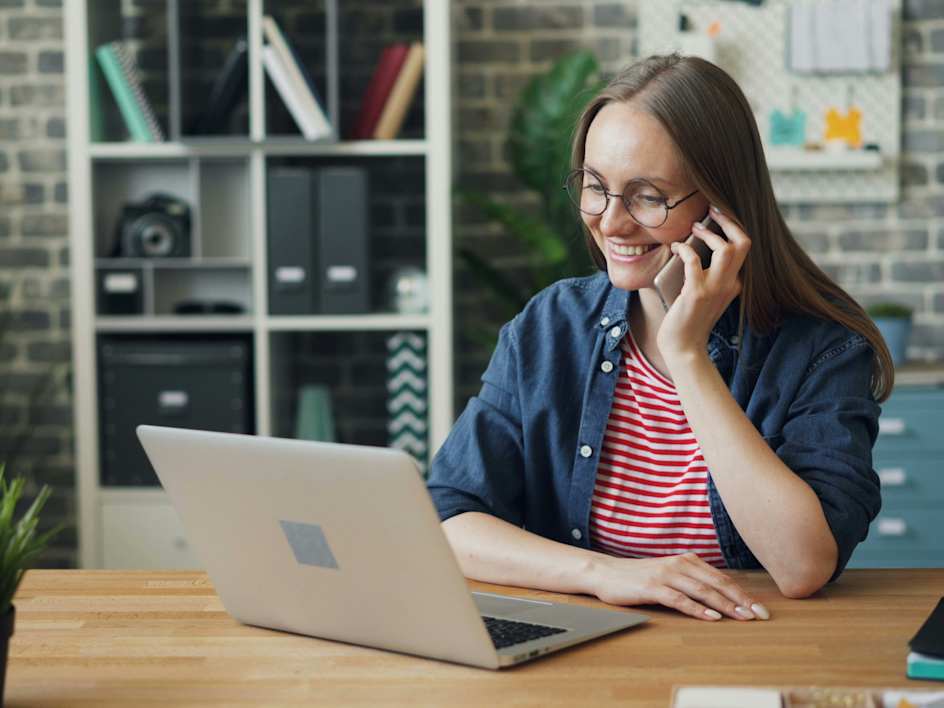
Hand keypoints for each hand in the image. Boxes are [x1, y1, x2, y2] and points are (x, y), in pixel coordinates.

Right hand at [589, 552, 769, 620]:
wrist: (606, 572)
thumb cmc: (638, 577)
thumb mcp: (669, 573)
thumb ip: (691, 580)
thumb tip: (719, 596)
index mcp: (687, 560)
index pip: (722, 579)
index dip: (743, 594)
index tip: (760, 609)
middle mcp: (679, 564)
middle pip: (717, 584)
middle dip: (742, 600)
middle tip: (760, 615)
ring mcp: (666, 574)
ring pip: (702, 591)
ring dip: (725, 605)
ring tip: (742, 617)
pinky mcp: (653, 587)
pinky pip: (680, 599)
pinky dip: (698, 609)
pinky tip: (711, 617)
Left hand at [655, 206, 750, 360]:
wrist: (684, 348)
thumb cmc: (688, 320)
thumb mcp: (703, 294)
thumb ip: (705, 274)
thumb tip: (692, 245)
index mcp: (734, 283)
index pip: (744, 248)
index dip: (733, 227)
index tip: (718, 215)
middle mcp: (730, 284)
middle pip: (743, 243)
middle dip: (728, 221)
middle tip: (711, 210)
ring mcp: (715, 288)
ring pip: (727, 248)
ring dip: (709, 232)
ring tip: (693, 227)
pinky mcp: (697, 293)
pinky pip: (694, 260)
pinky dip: (684, 248)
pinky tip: (676, 247)